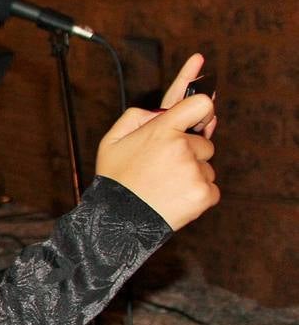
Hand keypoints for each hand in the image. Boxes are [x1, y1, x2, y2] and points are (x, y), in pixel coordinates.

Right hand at [95, 54, 219, 230]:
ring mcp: (196, 172)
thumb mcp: (112, 140)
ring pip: (206, 165)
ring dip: (191, 172)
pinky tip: (174, 198)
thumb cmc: (115, 179)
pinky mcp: (205, 193)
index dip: (202, 105)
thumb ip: (137, 115)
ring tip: (164, 186)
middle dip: (188, 150)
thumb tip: (163, 108)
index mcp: (162, 130)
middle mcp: (183, 148)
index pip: (200, 103)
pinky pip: (211, 187)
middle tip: (163, 167)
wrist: (117, 223)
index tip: (206, 101)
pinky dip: (197, 193)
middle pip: (203, 141)